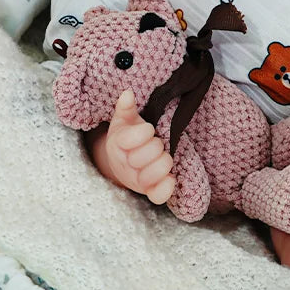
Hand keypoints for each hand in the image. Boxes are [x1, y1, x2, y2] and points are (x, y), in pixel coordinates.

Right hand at [104, 90, 174, 204]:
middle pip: (147, 155)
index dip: (145, 132)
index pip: (133, 138)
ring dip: (163, 163)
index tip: (148, 129)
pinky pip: (158, 195)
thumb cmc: (128, 138)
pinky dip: (166, 188)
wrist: (123, 164)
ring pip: (154, 174)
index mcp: (119, 143)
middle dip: (156, 146)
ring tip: (163, 156)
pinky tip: (171, 178)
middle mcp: (126, 164)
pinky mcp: (149, 191)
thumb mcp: (124, 121)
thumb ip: (126, 107)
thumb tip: (128, 93)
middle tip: (157, 143)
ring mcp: (137, 179)